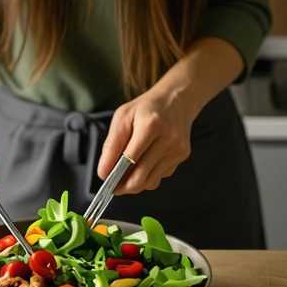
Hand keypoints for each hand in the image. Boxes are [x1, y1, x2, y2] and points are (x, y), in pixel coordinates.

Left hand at [97, 37, 244, 193]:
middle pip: (141, 176)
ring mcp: (177, 149)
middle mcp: (168, 139)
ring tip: (126, 177)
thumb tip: (103, 172)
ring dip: (136, 184)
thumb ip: (111, 145)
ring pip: (151, 181)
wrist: (177, 99)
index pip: (129, 159)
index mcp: (151, 125)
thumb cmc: (146, 108)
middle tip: (114, 186)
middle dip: (124, 187)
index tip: (106, 182)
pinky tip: (143, 166)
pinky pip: (160, 176)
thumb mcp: (122, 117)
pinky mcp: (182, 156)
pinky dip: (148, 177)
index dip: (115, 175)